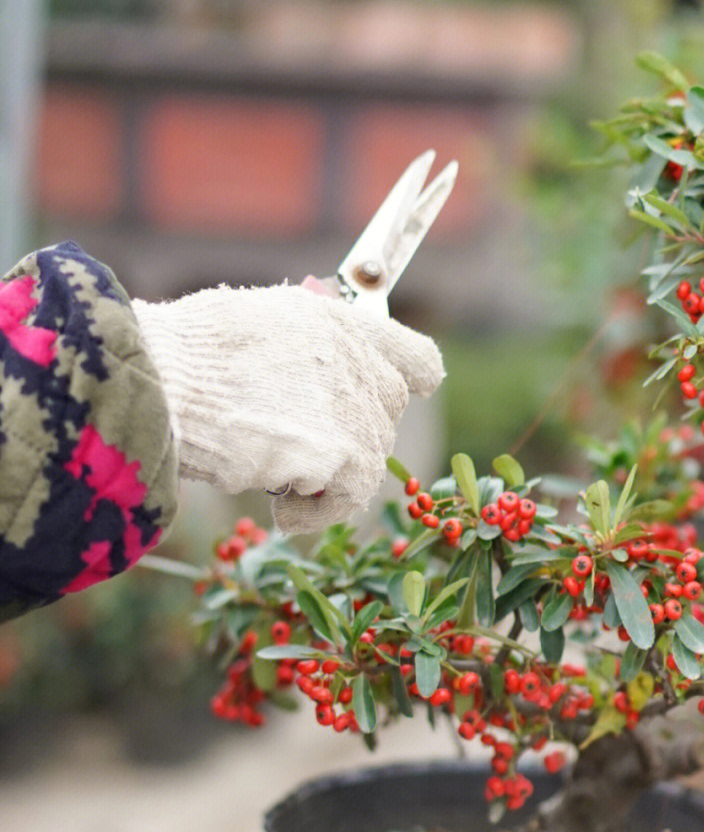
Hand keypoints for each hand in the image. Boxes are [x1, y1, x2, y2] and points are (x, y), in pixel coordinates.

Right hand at [131, 283, 442, 532]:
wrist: (158, 379)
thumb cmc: (183, 352)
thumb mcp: (256, 322)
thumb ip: (303, 345)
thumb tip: (320, 368)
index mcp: (338, 321)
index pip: (416, 358)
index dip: (410, 381)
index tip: (393, 398)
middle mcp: (357, 360)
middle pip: (388, 413)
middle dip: (351, 435)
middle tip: (295, 447)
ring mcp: (353, 407)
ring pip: (369, 460)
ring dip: (326, 476)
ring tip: (269, 473)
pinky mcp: (341, 453)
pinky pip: (348, 498)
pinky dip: (315, 510)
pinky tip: (279, 505)